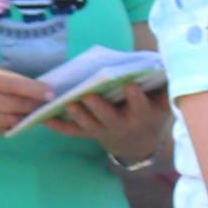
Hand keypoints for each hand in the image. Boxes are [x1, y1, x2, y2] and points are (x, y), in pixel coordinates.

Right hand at [0, 62, 60, 144]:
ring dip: (23, 118)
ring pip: (7, 121)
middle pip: (12, 105)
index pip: (12, 84)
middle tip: (46, 106)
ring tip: (32, 114)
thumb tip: (32, 85)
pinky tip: (13, 121)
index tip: (51, 93)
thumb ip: (2, 76)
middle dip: (32, 106)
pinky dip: (8, 126)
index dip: (34, 89)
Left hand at [54, 78, 168, 158]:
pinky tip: (45, 119)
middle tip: (89, 95)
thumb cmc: (151, 114)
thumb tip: (161, 62)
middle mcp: (121, 125)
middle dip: (100, 107)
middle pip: (109, 118)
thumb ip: (161, 85)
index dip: (136, 97)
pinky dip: (58, 126)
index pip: (140, 107)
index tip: (131, 85)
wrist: (139, 144)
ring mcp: (103, 131)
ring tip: (69, 105)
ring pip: (89, 125)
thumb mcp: (162, 103)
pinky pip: (72, 132)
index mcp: (141, 116)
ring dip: (78, 116)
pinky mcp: (89, 134)